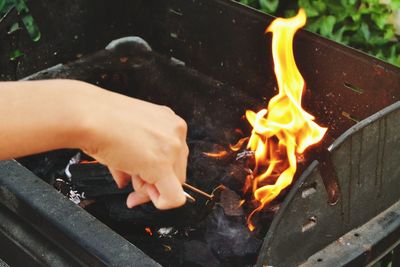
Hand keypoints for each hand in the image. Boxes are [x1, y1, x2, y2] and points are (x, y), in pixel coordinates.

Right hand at [78, 82, 188, 209]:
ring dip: (148, 189)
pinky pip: (173, 198)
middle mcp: (176, 131)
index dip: (158, 172)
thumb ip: (136, 157)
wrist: (86, 116)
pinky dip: (159, 203)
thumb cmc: (100, 120)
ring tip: (126, 177)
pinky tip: (136, 198)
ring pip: (175, 184)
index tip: (142, 179)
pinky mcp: (161, 165)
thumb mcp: (127, 136)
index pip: (174, 157)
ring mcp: (172, 147)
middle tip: (132, 186)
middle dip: (153, 184)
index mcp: (169, 121)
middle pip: (177, 171)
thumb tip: (128, 179)